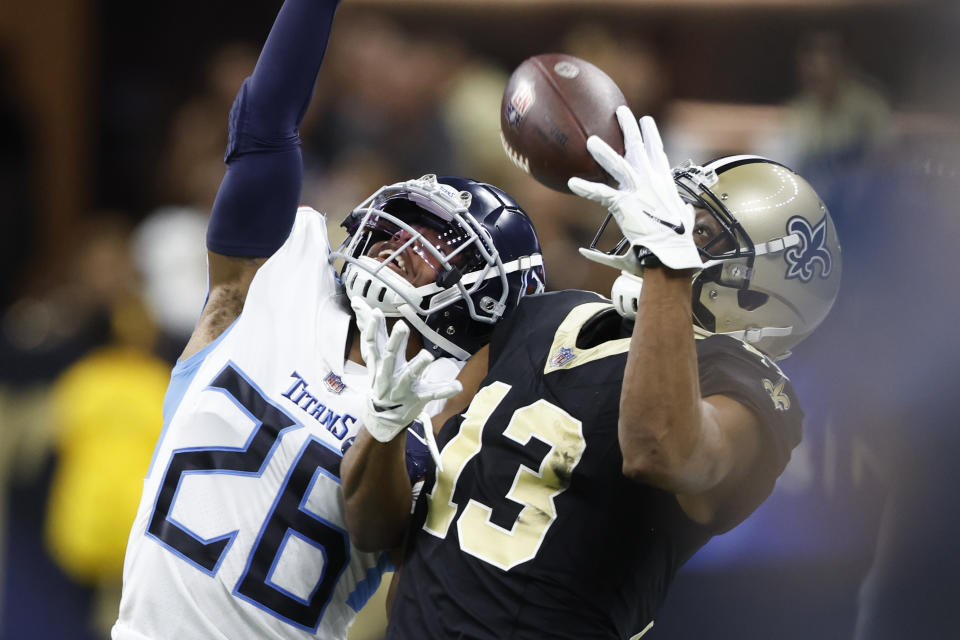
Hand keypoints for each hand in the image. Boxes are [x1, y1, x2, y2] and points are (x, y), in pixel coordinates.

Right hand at [351, 297, 461, 442]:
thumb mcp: (373, 356)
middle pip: (390, 356)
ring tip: (427, 355)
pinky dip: (444, 390)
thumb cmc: (381, 378)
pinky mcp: (417, 398)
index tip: (375, 312)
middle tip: (402, 326)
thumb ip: (370, 330)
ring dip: (418, 365)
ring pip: (410, 375)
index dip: (372, 328)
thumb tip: (357, 302)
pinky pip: (431, 394)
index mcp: (379, 362)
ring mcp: (403, 387)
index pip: (372, 343)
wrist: (383, 415)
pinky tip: (457, 386)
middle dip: (395, 342)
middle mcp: (388, 374)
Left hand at [568, 107, 701, 272]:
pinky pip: (601, 193)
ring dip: (604, 152)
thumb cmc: (676, 243)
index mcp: (665, 185)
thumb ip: (674, 216)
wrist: (672, 253)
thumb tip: (682, 216)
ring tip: (590, 140)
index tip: (646, 121)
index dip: (651, 136)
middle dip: (629, 128)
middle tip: (621, 111)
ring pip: (618, 165)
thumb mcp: (680, 222)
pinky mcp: (626, 205)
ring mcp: (639, 192)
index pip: (657, 154)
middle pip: (639, 148)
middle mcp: (653, 183)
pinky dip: (586, 188)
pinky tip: (573, 182)